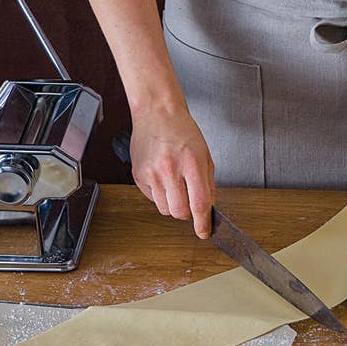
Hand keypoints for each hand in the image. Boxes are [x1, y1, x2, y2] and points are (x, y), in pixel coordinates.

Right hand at [129, 104, 215, 238]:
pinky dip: (160, 195)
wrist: (157, 113)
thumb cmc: (182, 131)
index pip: (199, 203)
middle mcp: (170, 169)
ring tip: (174, 184)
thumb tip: (207, 208)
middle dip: (187, 213)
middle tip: (189, 201)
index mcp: (191, 163)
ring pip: (164, 209)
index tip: (204, 232)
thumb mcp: (204, 155)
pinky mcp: (139, 175)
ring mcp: (151, 173)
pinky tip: (163, 178)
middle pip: (179, 212)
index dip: (202, 222)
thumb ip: (208, 184)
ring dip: (173, 204)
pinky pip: (152, 199)